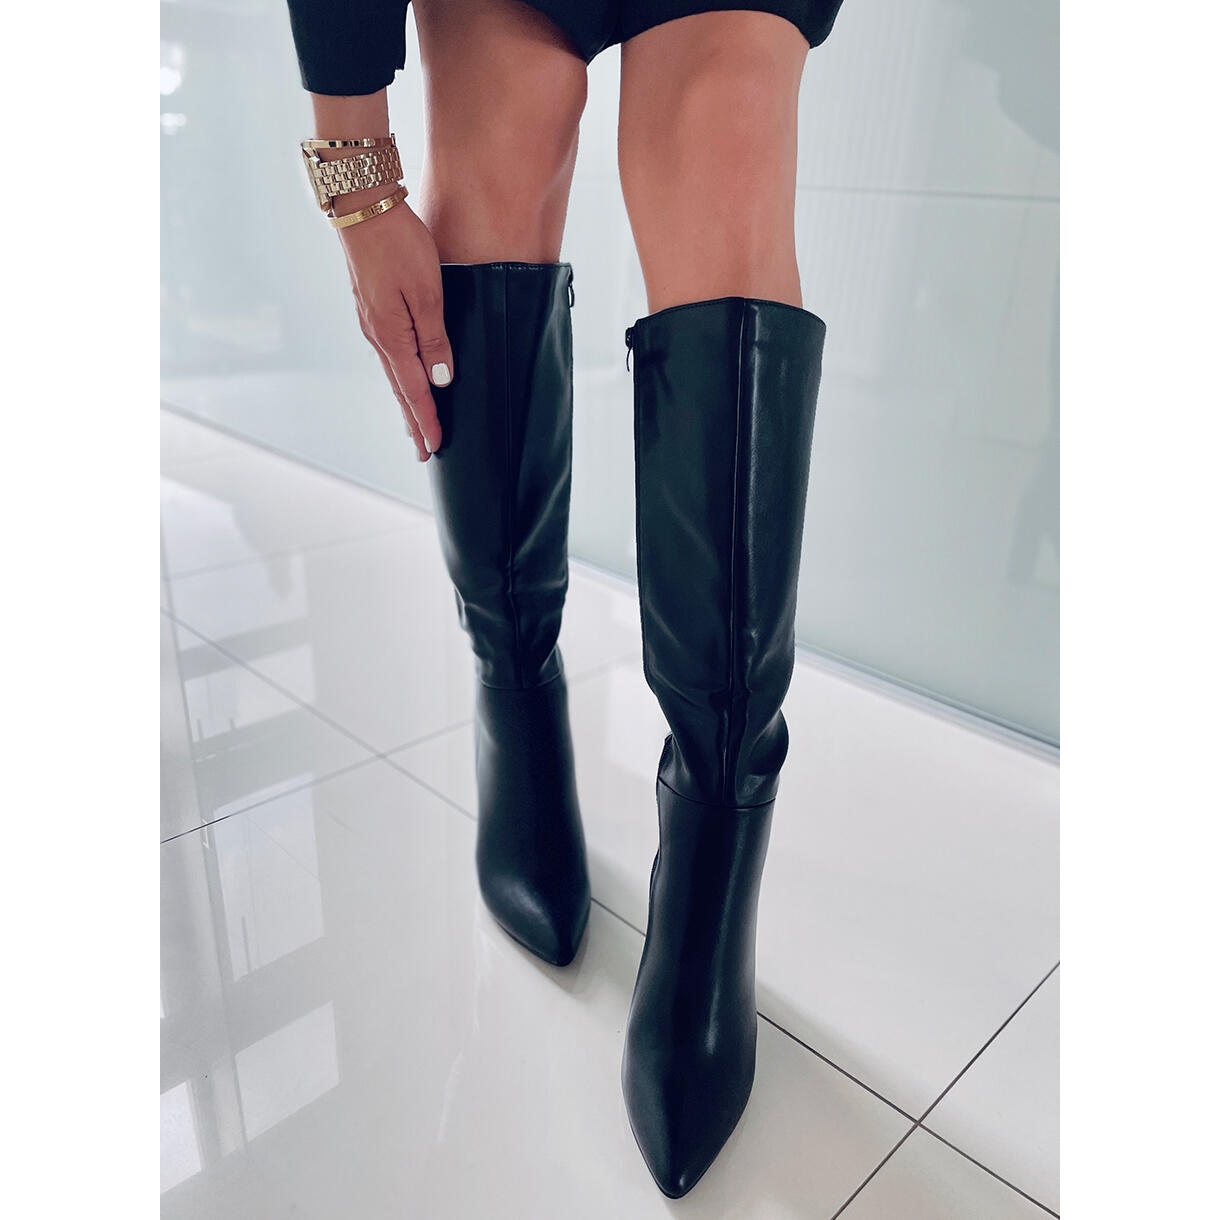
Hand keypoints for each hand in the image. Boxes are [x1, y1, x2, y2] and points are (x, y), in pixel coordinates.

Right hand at [337, 195, 452, 461]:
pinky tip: (405, 376)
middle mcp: (377, 336)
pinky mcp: (371, 308)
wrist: (363, 206)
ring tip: (416, 424)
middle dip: (414, 422)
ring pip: (393, 372)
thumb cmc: (399, 245)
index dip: (427, 421)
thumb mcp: (427, 293)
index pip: (414, 391)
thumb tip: (440, 380)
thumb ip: (435, 339)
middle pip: (400, 389)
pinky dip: (399, 375)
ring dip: (406, 401)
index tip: (436, 447)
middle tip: (424, 451)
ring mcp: (371, 322)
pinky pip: (389, 353)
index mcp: (392, 337)